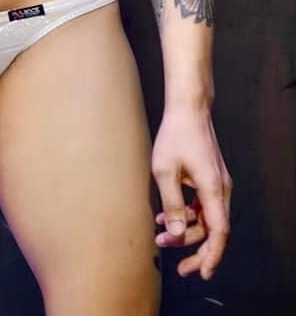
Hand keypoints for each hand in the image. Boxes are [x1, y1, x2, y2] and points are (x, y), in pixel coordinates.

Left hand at [151, 103, 231, 280]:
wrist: (188, 108)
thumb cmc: (175, 135)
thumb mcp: (164, 170)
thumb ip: (171, 204)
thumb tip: (176, 233)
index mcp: (213, 188)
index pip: (219, 232)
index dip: (212, 255)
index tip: (202, 273)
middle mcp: (220, 189)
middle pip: (214, 230)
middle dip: (195, 249)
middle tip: (179, 266)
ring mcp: (217, 184)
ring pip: (206, 219)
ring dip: (186, 230)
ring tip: (161, 236)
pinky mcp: (210, 179)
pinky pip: (202, 205)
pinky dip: (186, 214)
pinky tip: (163, 216)